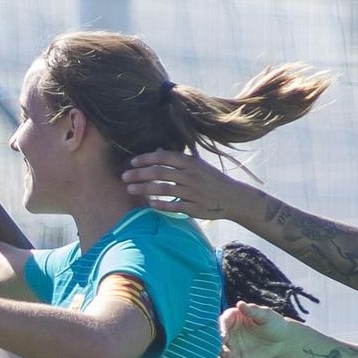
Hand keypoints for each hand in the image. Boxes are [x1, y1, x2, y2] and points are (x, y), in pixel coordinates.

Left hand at [122, 149, 260, 220]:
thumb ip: (178, 158)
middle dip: (139, 174)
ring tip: (130, 189)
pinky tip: (149, 203)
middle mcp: (190, 176)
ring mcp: (192, 192)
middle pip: (160, 173)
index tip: (132, 161)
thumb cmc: (211, 179)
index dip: (146, 158)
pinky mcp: (194, 208)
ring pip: (163, 189)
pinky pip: (173, 206)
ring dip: (144, 189)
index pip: (164, 157)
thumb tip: (158, 149)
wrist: (232, 198)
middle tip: (124, 176)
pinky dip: (160, 205)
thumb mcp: (197, 164)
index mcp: (191, 163)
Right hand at [218, 301, 292, 357]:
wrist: (281, 340)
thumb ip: (253, 311)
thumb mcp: (266, 315)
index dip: (221, 329)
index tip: (223, 337)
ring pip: (218, 351)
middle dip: (217, 345)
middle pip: (216, 338)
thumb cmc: (274, 323)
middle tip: (225, 351)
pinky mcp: (233, 357)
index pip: (222, 322)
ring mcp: (229, 345)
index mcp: (232, 317)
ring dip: (219, 356)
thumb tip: (240, 303)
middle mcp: (227, 331)